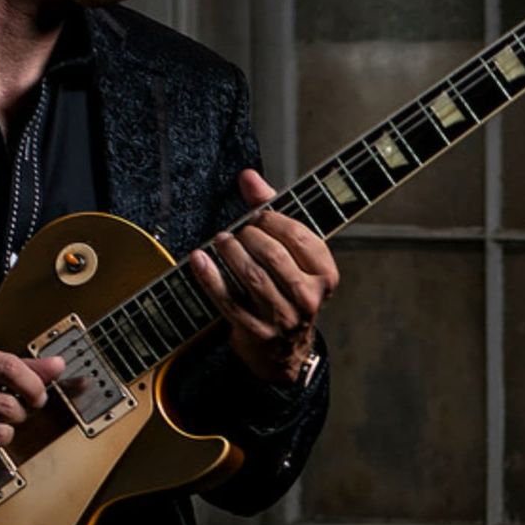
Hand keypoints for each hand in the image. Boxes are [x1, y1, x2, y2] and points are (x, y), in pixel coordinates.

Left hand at [190, 169, 338, 384]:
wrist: (283, 349)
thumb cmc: (285, 285)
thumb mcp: (288, 250)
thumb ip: (270, 209)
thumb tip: (248, 175)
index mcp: (325, 274)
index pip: (300, 236)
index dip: (273, 219)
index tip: (257, 215)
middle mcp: (308, 298)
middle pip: (273, 255)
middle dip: (248, 236)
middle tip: (235, 231)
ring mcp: (283, 319)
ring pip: (253, 277)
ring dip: (230, 252)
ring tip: (220, 240)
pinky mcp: (257, 333)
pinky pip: (229, 301)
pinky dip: (210, 277)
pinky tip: (198, 258)